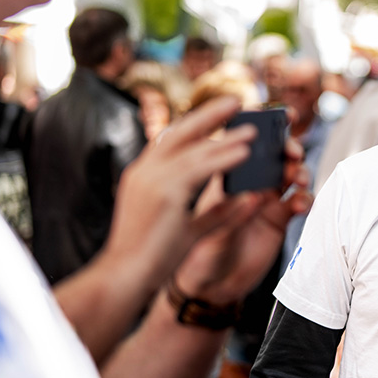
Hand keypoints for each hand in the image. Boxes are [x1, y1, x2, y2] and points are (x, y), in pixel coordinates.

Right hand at [101, 96, 260, 291]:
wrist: (125, 276)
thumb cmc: (152, 257)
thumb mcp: (188, 227)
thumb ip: (218, 211)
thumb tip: (249, 198)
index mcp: (144, 175)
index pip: (171, 140)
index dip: (197, 124)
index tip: (218, 114)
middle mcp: (145, 171)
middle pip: (181, 131)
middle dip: (210, 114)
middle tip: (237, 100)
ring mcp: (152, 179)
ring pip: (195, 148)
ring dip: (226, 137)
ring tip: (253, 129)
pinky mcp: (165, 193)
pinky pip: (200, 168)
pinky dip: (224, 158)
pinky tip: (245, 153)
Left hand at [173, 136, 312, 304]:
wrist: (211, 288)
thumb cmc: (198, 254)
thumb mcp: (209, 229)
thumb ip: (232, 210)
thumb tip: (255, 191)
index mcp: (225, 176)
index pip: (244, 142)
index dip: (264, 125)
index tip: (280, 117)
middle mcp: (247, 184)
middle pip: (273, 154)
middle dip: (288, 146)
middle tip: (292, 153)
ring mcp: (265, 200)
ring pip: (290, 174)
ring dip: (299, 171)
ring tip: (299, 180)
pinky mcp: (279, 219)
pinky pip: (299, 201)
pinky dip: (305, 198)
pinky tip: (302, 205)